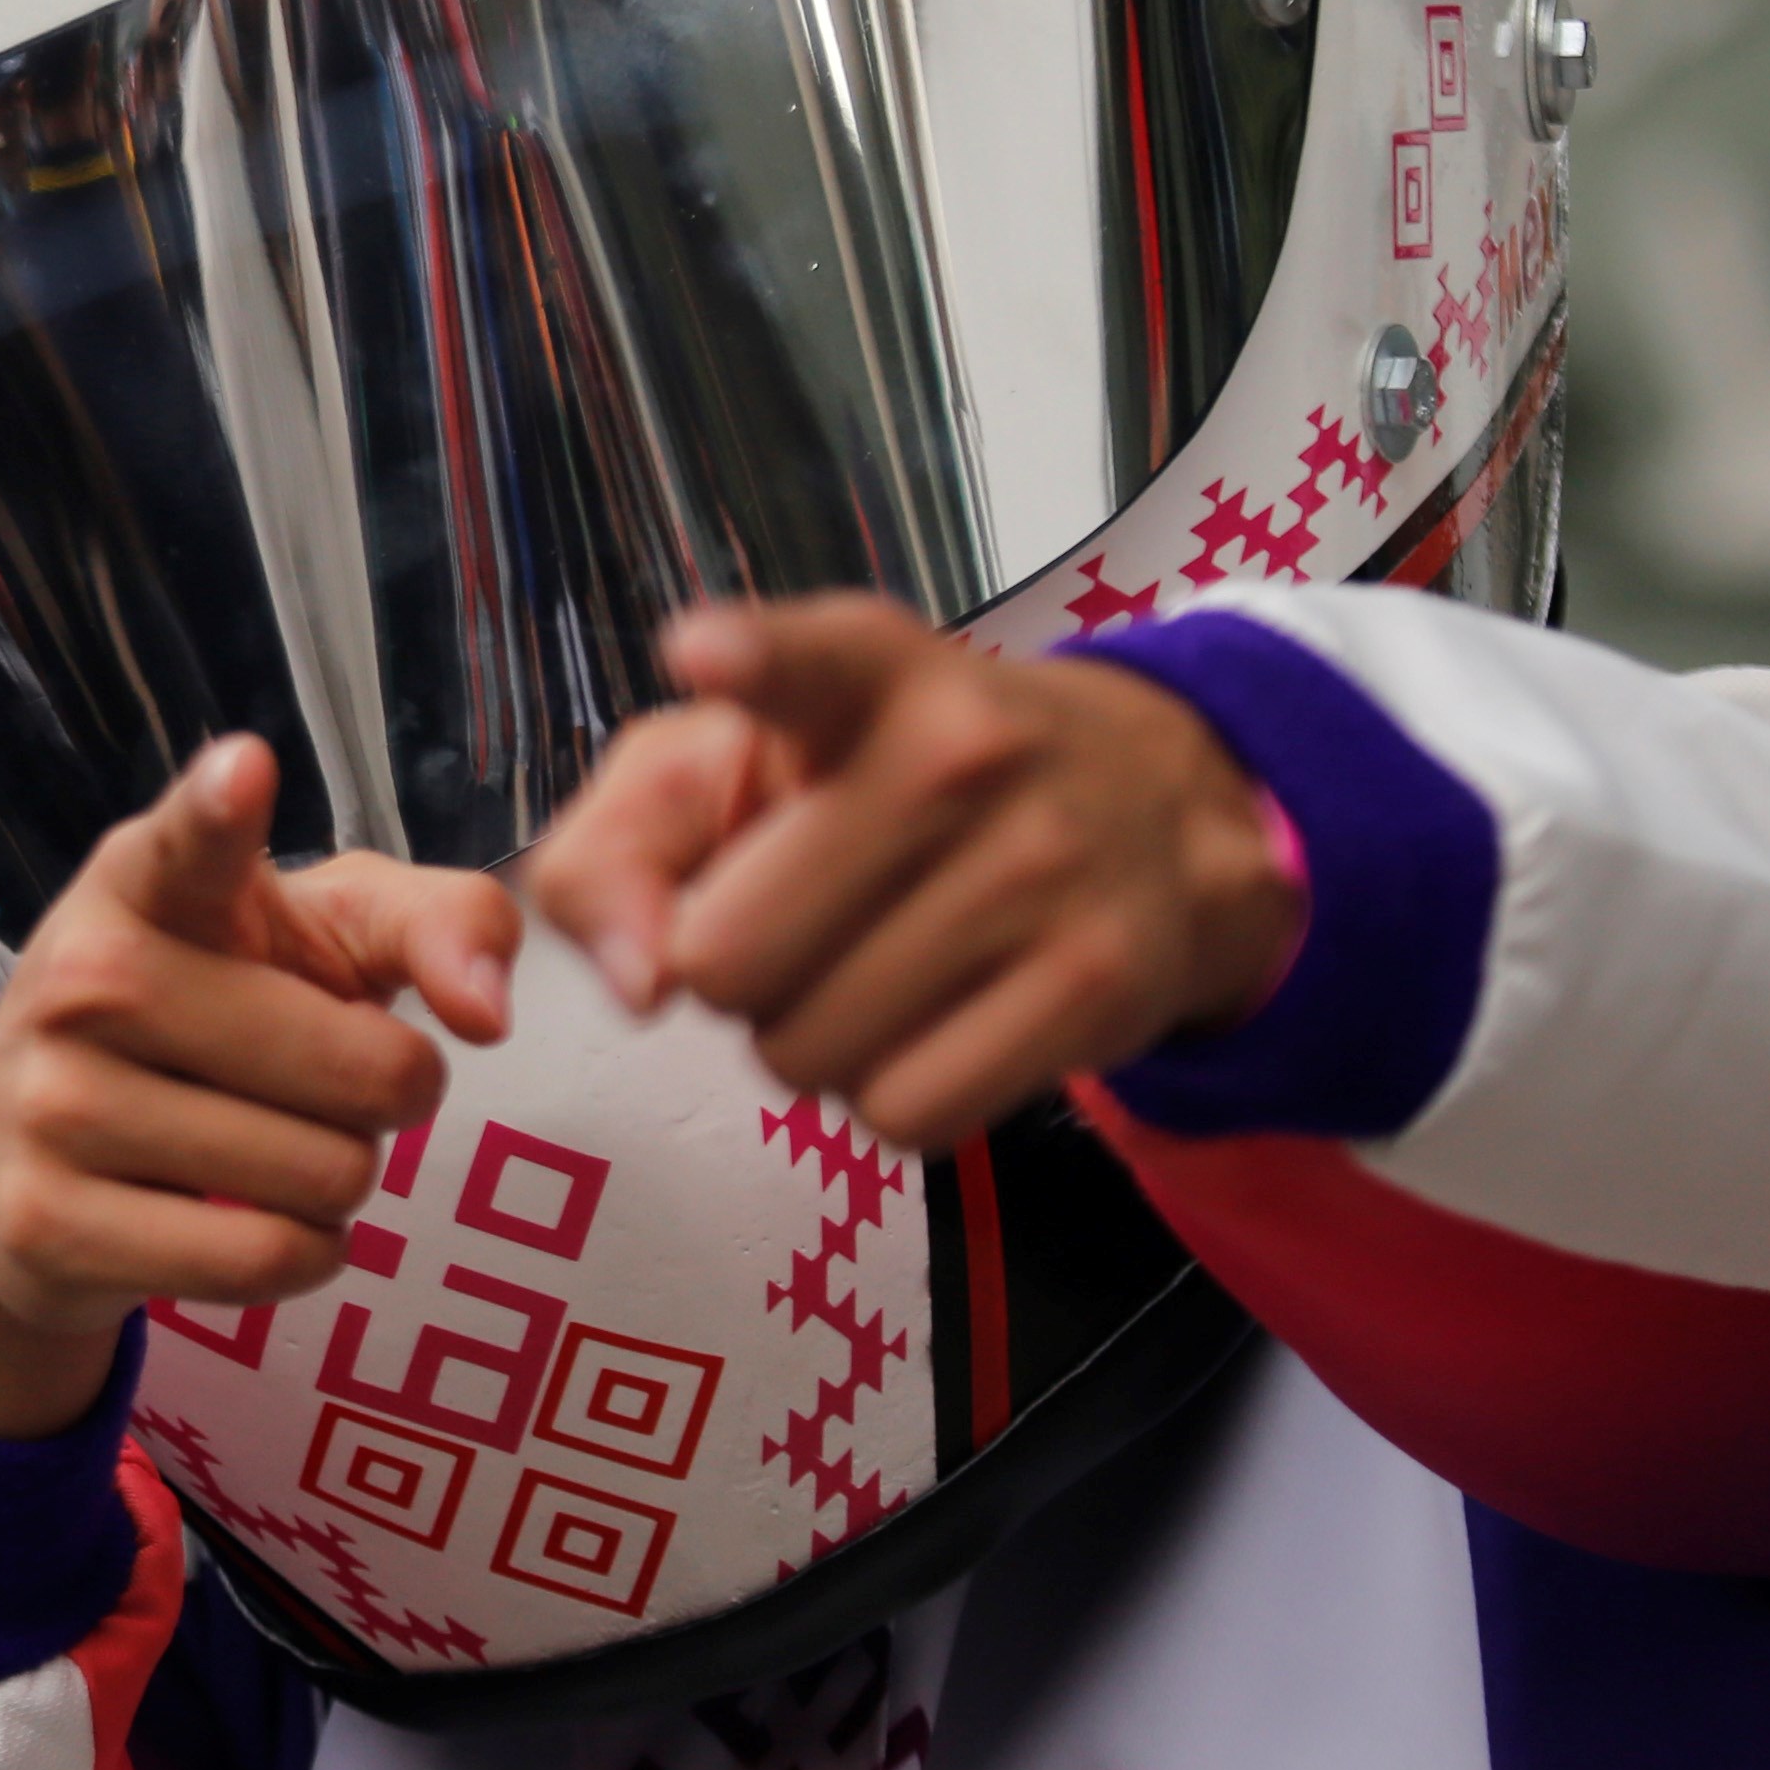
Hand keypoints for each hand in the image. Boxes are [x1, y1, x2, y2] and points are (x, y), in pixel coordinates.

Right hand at [0, 737, 518, 1437]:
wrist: (19, 1164)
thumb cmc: (209, 1019)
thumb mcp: (320, 938)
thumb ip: (436, 923)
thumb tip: (489, 1013)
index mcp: (143, 883)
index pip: (187, 842)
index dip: (222, 809)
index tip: (247, 772)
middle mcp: (79, 980)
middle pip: (365, 1071)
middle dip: (386, 1094)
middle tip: (320, 1086)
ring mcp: (47, 1107)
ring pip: (325, 1176)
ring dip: (341, 1179)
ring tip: (265, 1147)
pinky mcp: (44, 1227)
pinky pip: (270, 1260)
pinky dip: (302, 1253)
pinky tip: (243, 1217)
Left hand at [521, 598, 1302, 1155]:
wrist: (1152, 806)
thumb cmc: (885, 788)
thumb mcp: (739, 767)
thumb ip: (617, 847)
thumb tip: (638, 982)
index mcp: (865, 670)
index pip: (806, 656)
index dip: (749, 659)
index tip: (706, 656)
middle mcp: (960, 750)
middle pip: (724, 960)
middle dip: (731, 974)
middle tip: (801, 922)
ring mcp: (1042, 866)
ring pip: (806, 1052)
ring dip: (807, 1040)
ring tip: (872, 965)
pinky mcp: (1098, 982)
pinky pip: (904, 1113)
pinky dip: (890, 1095)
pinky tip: (932, 1024)